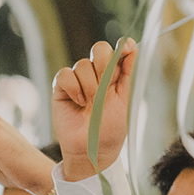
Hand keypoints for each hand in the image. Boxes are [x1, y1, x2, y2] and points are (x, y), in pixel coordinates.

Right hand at [54, 39, 135, 181]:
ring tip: (90, 104)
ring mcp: (78, 80)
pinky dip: (73, 88)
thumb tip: (132, 46)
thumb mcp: (124, 99)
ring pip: (82, 64)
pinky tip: (77, 102)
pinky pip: (65, 74)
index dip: (122, 47)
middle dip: (104, 66)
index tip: (127, 49)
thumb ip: (126, 72)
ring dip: (89, 85)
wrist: (91, 148)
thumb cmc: (110, 128)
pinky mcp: (60, 88)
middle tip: (105, 87)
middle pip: (99, 49)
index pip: (118, 50)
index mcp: (115, 76)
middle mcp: (96, 74)